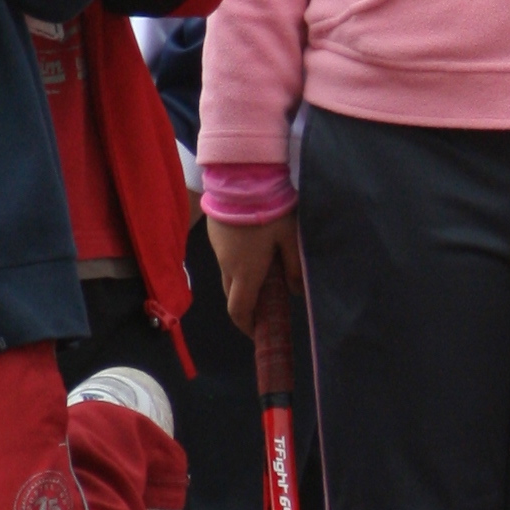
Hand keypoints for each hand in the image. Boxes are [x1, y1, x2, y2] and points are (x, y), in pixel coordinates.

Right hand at [208, 212, 298, 331]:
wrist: (238, 179)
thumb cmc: (267, 211)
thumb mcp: (290, 238)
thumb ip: (294, 266)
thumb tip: (295, 292)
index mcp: (246, 273)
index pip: (239, 310)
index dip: (246, 326)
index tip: (257, 331)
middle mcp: (227, 266)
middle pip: (232, 295)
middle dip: (245, 306)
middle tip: (264, 305)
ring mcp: (218, 250)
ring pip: (228, 276)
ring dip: (241, 283)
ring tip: (263, 275)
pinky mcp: (214, 234)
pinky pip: (225, 258)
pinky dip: (237, 264)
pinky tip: (252, 250)